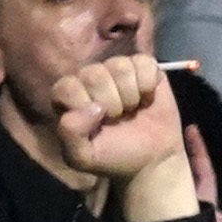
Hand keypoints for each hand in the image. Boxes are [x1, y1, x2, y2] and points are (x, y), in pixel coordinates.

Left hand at [52, 56, 197, 208]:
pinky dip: (148, 83)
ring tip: (132, 109)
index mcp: (71, 97)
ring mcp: (117, 70)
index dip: (83, 106)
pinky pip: (143, 62)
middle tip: (118, 119)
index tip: (98, 124)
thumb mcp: (84, 157)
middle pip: (94, 74)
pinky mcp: (143, 67)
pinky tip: (147, 97)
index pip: (66, 87)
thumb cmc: (115, 157)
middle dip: (110, 102)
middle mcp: (91, 79)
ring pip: (119, 65)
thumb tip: (91, 107)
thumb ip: (71, 135)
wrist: (154, 159)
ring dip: (130, 94)